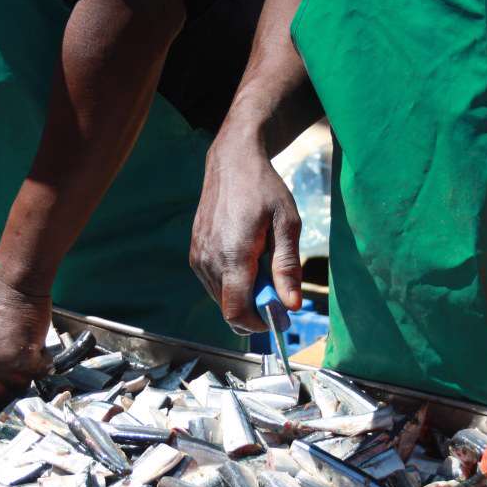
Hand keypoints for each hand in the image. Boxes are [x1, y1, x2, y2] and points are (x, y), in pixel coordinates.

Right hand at [190, 131, 301, 333]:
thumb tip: (291, 305)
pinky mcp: (194, 253)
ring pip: (220, 298)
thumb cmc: (264, 189)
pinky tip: (245, 259)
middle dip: (253, 308)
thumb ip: (288, 267)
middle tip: (276, 287)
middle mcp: (209, 260)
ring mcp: (198, 257)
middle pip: (228, 309)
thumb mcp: (287, 223)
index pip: (236, 311)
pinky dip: (231, 283)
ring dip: (242, 295)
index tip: (276, 316)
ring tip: (261, 265)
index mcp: (233, 255)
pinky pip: (212, 283)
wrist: (232, 162)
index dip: (257, 324)